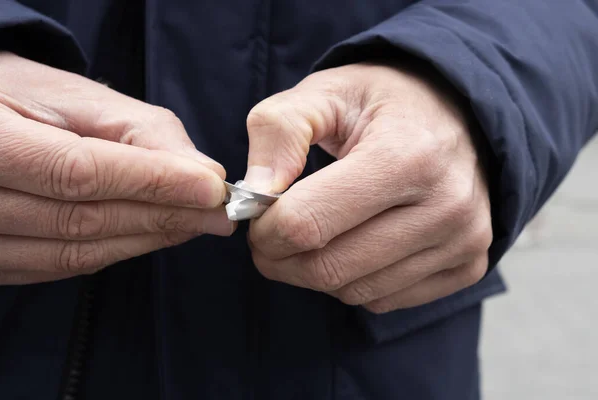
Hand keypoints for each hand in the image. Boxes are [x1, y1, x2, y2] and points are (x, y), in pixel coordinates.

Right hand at [0, 53, 233, 284]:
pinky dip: (117, 252)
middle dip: (162, 217)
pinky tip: (155, 236)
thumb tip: (205, 174)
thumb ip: (143, 133)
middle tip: (218, 214)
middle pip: (81, 220)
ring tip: (197, 224)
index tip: (212, 189)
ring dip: (147, 240)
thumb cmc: (28, 97)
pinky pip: (63, 267)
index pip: (79, 173)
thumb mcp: (81, 99)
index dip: (151, 184)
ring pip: (76, 252)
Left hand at [245, 63, 491, 312]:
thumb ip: (279, 130)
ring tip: (313, 234)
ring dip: (315, 272)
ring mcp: (463, 242)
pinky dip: (352, 281)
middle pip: (329, 268)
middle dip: (281, 260)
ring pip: (354, 291)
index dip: (265, 229)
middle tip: (269, 238)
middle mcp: (446, 206)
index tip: (257, 217)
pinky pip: (384, 299)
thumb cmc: (385, 103)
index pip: (309, 223)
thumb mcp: (326, 91)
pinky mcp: (467, 266)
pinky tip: (353, 245)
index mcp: (406, 155)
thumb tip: (255, 192)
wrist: (459, 115)